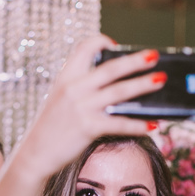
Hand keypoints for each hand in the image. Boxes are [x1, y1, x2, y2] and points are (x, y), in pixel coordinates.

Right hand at [13, 35, 164, 180]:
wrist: (35, 153)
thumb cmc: (51, 128)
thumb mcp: (60, 100)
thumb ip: (81, 89)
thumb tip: (116, 88)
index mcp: (66, 77)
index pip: (84, 48)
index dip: (101, 42)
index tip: (114, 45)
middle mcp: (74, 88)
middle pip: (110, 69)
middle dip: (134, 61)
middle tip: (154, 55)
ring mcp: (81, 107)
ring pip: (119, 92)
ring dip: (142, 85)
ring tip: (159, 80)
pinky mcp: (88, 127)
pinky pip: (119, 123)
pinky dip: (138, 124)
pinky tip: (152, 124)